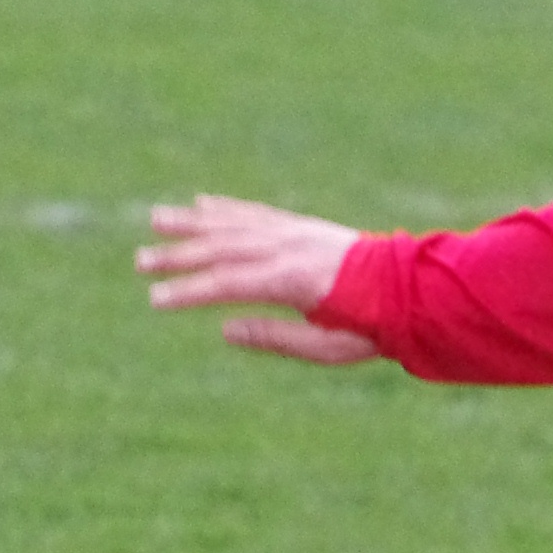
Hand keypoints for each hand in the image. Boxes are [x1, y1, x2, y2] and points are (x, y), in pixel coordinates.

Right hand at [136, 196, 373, 361]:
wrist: (412, 290)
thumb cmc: (372, 328)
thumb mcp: (326, 347)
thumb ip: (275, 338)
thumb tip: (225, 329)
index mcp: (291, 282)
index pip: (226, 285)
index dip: (188, 293)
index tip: (156, 300)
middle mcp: (287, 249)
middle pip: (221, 250)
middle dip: (178, 256)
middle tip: (140, 262)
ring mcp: (295, 233)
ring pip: (234, 225)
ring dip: (192, 224)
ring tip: (156, 220)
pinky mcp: (302, 227)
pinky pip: (257, 214)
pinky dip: (228, 209)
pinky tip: (202, 205)